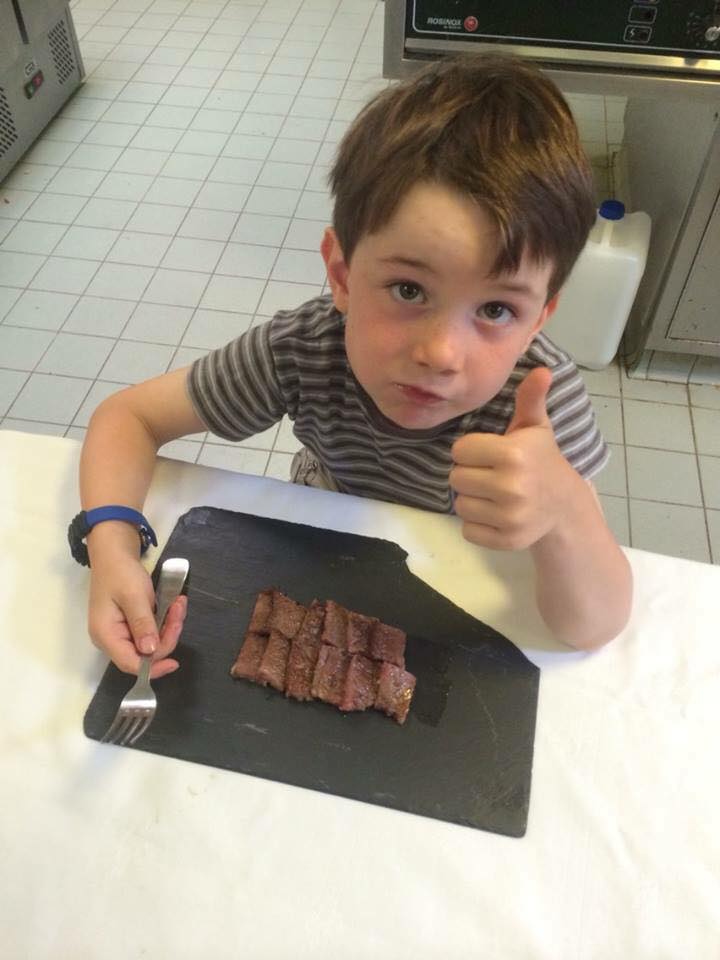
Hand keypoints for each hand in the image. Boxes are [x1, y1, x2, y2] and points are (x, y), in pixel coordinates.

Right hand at [87, 551, 186, 678]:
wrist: (114, 553)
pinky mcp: (130, 625)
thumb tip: (150, 651)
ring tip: (178, 603)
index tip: (174, 662)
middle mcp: (111, 639)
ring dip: (169, 625)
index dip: (153, 668)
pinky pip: (151, 632)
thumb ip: (142, 623)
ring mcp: (121, 632)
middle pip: (144, 654)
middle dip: (167, 636)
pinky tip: (173, 605)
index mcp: (106, 635)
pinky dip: (164, 620)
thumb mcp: (134, 595)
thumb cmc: (120, 572)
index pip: (130, 664)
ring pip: (151, 643)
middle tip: (179, 610)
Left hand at [450, 367, 577, 550]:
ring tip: (494, 494)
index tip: (490, 454)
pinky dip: (477, 524)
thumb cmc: (541, 461)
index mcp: (513, 454)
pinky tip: (497, 514)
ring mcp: (510, 516)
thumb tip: (541, 370)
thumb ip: (531, 399)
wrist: (564, 506)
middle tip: (492, 475)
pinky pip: (468, 530)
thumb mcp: (535, 428)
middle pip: (456, 478)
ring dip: (472, 499)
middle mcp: (511, 486)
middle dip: (470, 474)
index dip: (471, 451)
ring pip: (460, 505)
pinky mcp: (506, 540)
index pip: (459, 450)